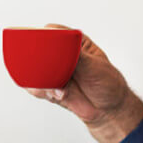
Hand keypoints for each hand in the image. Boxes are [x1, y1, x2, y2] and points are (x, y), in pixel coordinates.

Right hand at [26, 25, 142, 142]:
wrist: (108, 109)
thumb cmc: (108, 83)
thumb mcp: (95, 66)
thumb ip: (77, 57)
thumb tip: (64, 50)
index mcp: (73, 43)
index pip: (53, 33)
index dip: (43, 36)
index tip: (42, 46)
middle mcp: (61, 56)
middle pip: (38, 52)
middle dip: (37, 61)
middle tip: (46, 71)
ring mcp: (54, 72)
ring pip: (34, 71)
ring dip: (41, 80)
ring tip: (57, 88)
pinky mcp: (50, 87)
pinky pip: (36, 87)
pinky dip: (42, 92)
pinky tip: (56, 94)